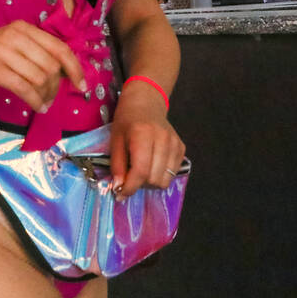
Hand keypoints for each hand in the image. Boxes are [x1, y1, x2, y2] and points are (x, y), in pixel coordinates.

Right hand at [0, 21, 87, 112]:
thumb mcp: (13, 47)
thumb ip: (37, 53)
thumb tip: (68, 72)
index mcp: (23, 28)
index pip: (59, 47)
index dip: (75, 68)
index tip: (81, 85)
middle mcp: (13, 36)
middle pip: (50, 66)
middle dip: (56, 87)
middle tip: (50, 97)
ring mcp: (1, 51)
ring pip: (39, 78)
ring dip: (45, 96)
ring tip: (42, 103)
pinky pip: (24, 88)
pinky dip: (35, 101)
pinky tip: (37, 107)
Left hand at [108, 84, 184, 199]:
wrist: (146, 103)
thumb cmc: (126, 121)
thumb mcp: (115, 140)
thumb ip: (117, 165)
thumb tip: (118, 188)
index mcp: (143, 135)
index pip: (141, 171)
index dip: (130, 187)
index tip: (120, 194)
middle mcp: (163, 139)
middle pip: (154, 179)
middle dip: (139, 184)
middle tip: (129, 177)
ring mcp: (175, 144)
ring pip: (165, 180)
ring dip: (151, 182)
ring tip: (140, 170)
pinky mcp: (182, 148)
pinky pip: (173, 173)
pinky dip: (160, 174)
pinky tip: (152, 164)